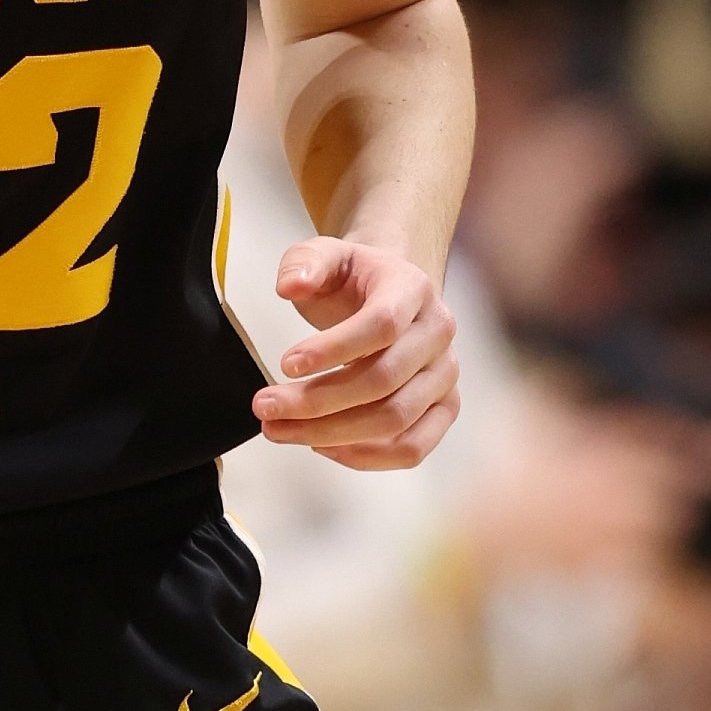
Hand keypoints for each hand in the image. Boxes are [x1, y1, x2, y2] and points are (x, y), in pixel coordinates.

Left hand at [251, 236, 458, 469]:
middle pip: (384, 380)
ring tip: (279, 429)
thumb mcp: (324, 254)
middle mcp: (438, 333)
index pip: (381, 325)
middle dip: (318, 400)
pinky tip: (318, 445)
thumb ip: (304, 263)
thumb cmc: (352, 277)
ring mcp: (446, 375)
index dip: (333, 348)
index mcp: (413, 288)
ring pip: (395, 420)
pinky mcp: (443, 409)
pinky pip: (412, 448)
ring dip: (331, 433)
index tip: (284, 363)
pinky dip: (364, 456)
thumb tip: (290, 285)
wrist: (387, 293)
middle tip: (264, 407)